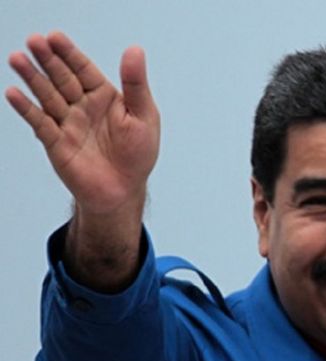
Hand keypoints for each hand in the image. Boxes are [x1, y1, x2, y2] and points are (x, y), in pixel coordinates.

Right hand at [6, 31, 159, 216]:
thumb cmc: (138, 154)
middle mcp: (83, 106)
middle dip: (48, 60)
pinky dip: (26, 108)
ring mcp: (67, 123)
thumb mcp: (144, 116)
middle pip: (62, 78)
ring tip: (17, 59)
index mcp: (104, 96)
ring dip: (32, 78)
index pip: (83, 69)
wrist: (124, 190)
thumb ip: (136, 84)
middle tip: (33, 41)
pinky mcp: (56, 142)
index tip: (54, 37)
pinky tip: (13, 93)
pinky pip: (40, 122)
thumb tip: (134, 50)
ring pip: (47, 96)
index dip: (69, 53)